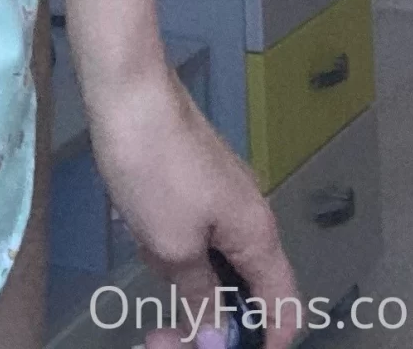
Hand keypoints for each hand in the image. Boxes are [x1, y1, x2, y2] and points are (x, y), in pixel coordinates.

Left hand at [84, 60, 306, 348]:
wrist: (127, 90)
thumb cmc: (154, 167)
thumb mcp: (173, 247)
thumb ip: (201, 296)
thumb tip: (218, 338)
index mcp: (257, 235)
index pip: (284, 306)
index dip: (266, 341)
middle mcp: (251, 216)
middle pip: (244, 289)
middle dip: (206, 315)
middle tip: (159, 333)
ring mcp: (224, 195)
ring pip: (212, 262)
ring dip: (179, 273)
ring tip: (143, 245)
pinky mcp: (196, 181)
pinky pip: (192, 233)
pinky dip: (168, 243)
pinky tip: (139, 226)